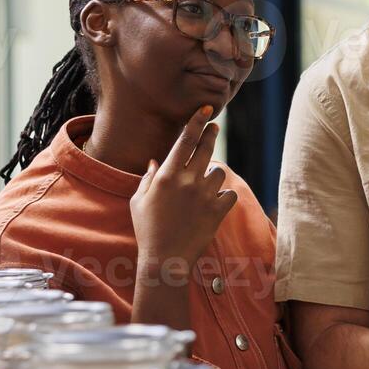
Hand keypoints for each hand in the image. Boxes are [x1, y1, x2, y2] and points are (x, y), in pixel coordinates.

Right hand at [130, 105, 237, 272]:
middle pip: (206, 149)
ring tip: (205, 185)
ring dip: (214, 174)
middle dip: (211, 134)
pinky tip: (215, 202)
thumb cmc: (147, 230)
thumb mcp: (138, 202)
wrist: (165, 259)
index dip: (196, 122)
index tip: (206, 109)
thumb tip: (156, 162)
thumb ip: (148, 179)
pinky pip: (230, 193)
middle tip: (214, 127)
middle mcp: (188, 181)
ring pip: (219, 172)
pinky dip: (224, 196)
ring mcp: (205, 195)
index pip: (184, 141)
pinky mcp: (218, 210)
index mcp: (167, 176)